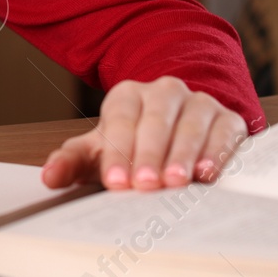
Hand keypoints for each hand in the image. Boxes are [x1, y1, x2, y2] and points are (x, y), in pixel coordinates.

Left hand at [41, 76, 249, 190]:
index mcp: (127, 95)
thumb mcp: (99, 152)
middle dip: (149, 154)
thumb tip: (49, 178)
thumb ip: (72, 162)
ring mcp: (198, 102)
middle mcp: (164, 92)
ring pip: (191, 124)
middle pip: (156, 120)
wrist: (175, 133)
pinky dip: (216, 152)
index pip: (121, 120)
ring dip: (182, 154)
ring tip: (175, 182)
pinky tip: (207, 173)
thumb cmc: (130, 146)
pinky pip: (224, 132)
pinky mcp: (228, 119)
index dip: (117, 152)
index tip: (115, 182)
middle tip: (144, 184)